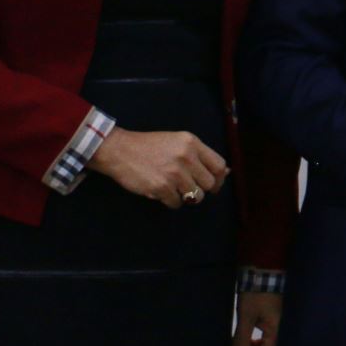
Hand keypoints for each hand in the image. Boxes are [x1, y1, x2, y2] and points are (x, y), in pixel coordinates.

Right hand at [88, 127, 227, 208]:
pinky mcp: (161, 187)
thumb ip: (199, 155)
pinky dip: (171, 202)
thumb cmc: (149, 146)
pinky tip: (163, 192)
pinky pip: (177, 203)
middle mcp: (186, 157)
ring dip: (186, 197)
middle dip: (202, 189)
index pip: (219, 165)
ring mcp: (174, 173)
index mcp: (192, 143)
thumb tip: (226, 172)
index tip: (214, 185)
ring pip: (195, 196)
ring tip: (174, 189)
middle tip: (189, 189)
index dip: (219, 179)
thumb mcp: (178, 142)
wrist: (119, 150)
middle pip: (209, 183)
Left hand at [232, 291, 279, 345]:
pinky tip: (253, 336)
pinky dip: (260, 344)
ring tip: (244, 342)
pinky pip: (271, 342)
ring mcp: (283, 329)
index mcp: (277, 334)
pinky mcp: (280, 324)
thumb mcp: (246, 316)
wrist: (268, 272)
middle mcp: (283, 335)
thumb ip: (241, 340)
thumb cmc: (257, 293)